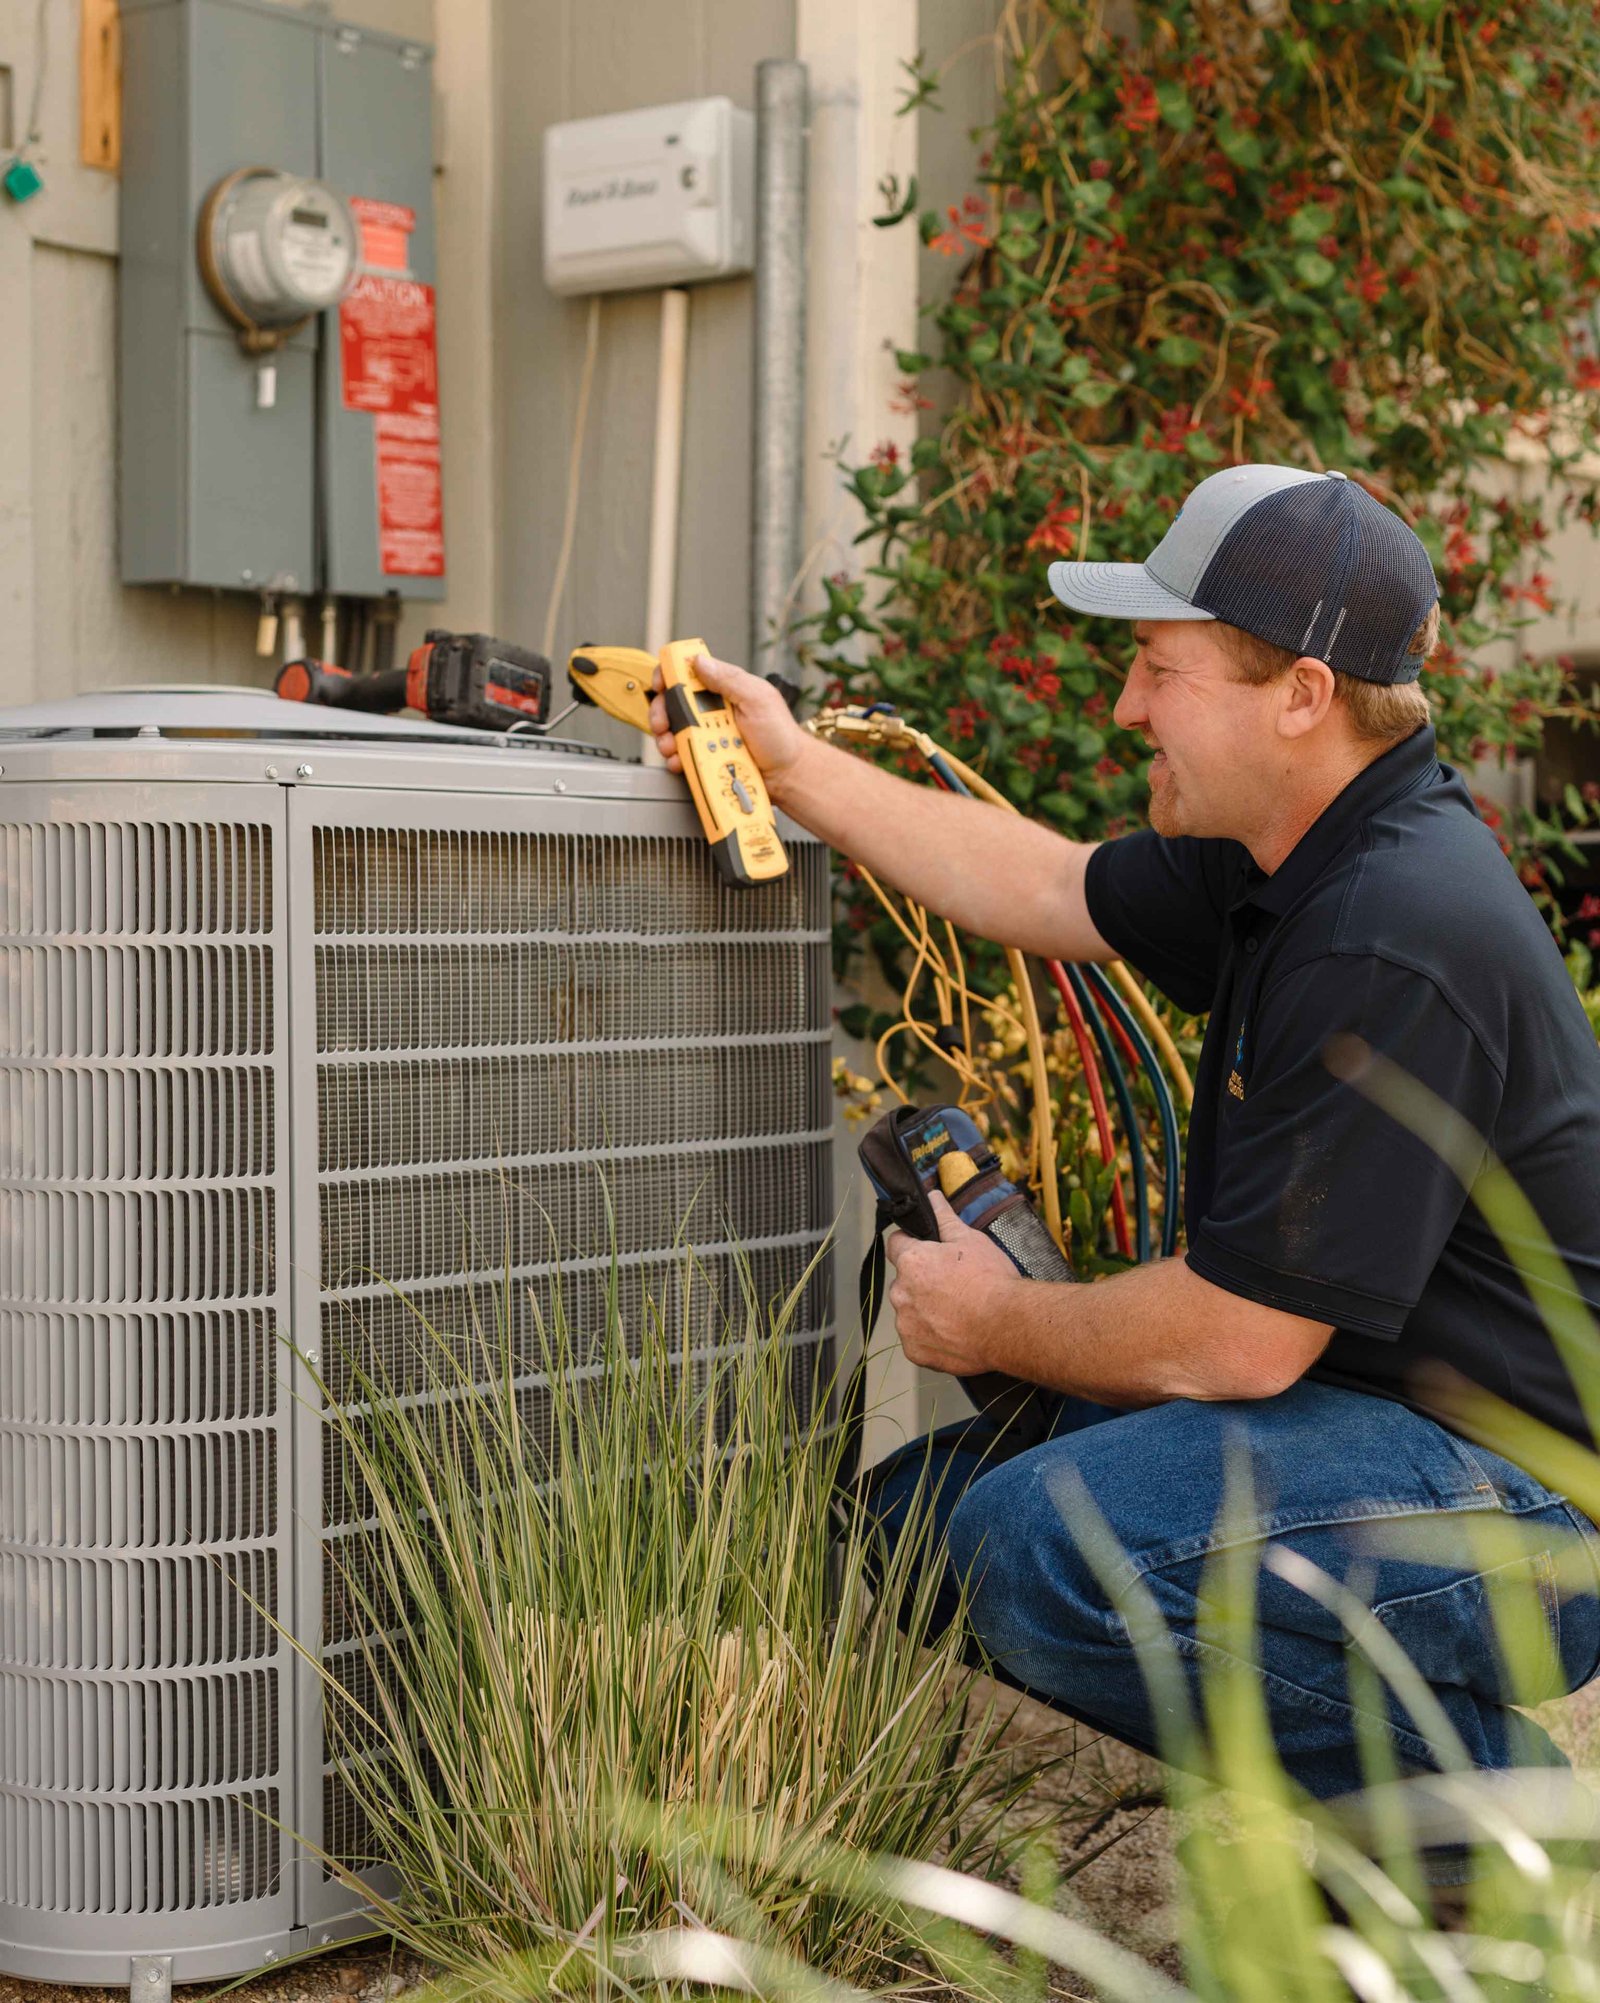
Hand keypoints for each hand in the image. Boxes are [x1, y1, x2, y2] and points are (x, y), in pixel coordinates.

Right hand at [649, 650, 809, 801]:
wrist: (786, 775)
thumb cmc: (781, 737)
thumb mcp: (758, 699)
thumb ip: (729, 679)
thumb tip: (701, 661)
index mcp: (723, 689)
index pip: (688, 672)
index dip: (669, 674)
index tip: (661, 685)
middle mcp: (711, 710)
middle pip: (671, 703)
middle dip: (661, 712)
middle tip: (663, 723)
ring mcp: (706, 734)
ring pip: (672, 731)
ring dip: (666, 738)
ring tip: (673, 746)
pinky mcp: (704, 756)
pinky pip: (682, 755)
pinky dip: (677, 758)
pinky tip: (682, 760)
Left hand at [884, 1190, 1020, 1376]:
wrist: (1008, 1326)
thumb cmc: (990, 1280)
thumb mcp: (970, 1240)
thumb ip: (944, 1218)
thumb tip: (932, 1196)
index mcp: (911, 1262)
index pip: (896, 1244)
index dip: (912, 1244)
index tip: (930, 1252)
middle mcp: (901, 1293)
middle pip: (905, 1281)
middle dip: (923, 1282)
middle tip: (954, 1286)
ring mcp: (906, 1325)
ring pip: (910, 1312)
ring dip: (926, 1310)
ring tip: (959, 1312)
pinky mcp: (915, 1351)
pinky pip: (917, 1339)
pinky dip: (932, 1337)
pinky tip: (956, 1332)